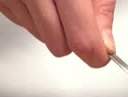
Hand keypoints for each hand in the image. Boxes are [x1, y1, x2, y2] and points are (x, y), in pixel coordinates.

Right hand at [0, 0, 115, 66]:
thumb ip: (100, 9)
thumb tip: (105, 44)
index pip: (80, 36)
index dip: (93, 52)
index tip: (100, 56)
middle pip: (58, 44)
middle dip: (73, 37)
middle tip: (80, 17)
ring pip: (40, 38)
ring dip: (53, 26)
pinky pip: (23, 24)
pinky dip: (35, 16)